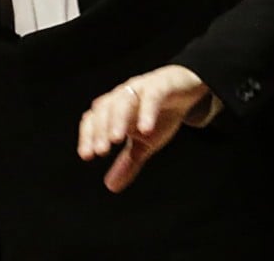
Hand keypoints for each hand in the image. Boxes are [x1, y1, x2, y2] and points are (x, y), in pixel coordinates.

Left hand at [77, 64, 208, 192]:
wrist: (186, 90)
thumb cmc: (159, 115)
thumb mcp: (145, 143)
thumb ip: (128, 163)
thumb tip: (111, 186)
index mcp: (113, 109)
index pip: (93, 120)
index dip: (87, 136)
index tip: (87, 156)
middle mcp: (122, 96)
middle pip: (104, 109)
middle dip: (100, 130)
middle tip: (100, 151)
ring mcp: (139, 88)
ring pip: (122, 100)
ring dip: (118, 119)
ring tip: (117, 140)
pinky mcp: (160, 86)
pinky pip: (151, 96)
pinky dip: (147, 111)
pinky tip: (145, 129)